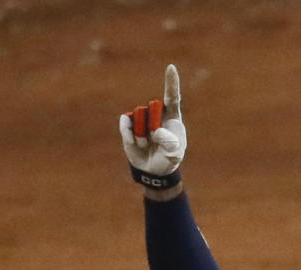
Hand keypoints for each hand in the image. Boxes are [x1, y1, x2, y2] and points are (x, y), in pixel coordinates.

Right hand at [120, 64, 186, 181]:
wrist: (153, 170)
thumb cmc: (168, 158)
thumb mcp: (174, 155)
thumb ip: (170, 144)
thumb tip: (156, 132)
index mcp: (172, 116)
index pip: (172, 97)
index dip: (171, 83)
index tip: (171, 67)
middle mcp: (156, 113)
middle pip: (152, 109)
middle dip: (153, 126)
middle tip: (156, 141)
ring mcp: (142, 118)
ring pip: (139, 118)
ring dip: (142, 137)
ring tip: (147, 145)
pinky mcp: (128, 124)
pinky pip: (126, 124)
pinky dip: (130, 137)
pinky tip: (136, 144)